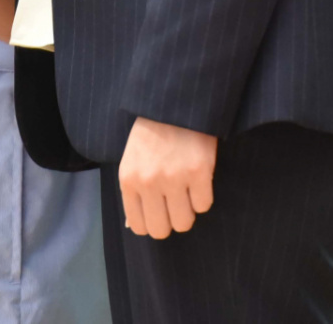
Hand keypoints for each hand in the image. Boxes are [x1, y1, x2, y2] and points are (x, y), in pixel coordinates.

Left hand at [118, 116, 216, 238]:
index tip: (160, 213)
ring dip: (188, 210)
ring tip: (187, 191)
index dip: (152, 223)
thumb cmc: (152, 133)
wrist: (175, 102)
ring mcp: (174, 178)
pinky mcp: (199, 172)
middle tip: (176, 205)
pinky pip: (204, 205)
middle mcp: (149, 182)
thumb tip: (136, 224)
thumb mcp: (132, 160)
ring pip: (185, 222)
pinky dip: (203, 196)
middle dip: (170, 221)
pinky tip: (198, 179)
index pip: (139, 226)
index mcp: (129, 180)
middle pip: (161, 230)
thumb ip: (134, 191)